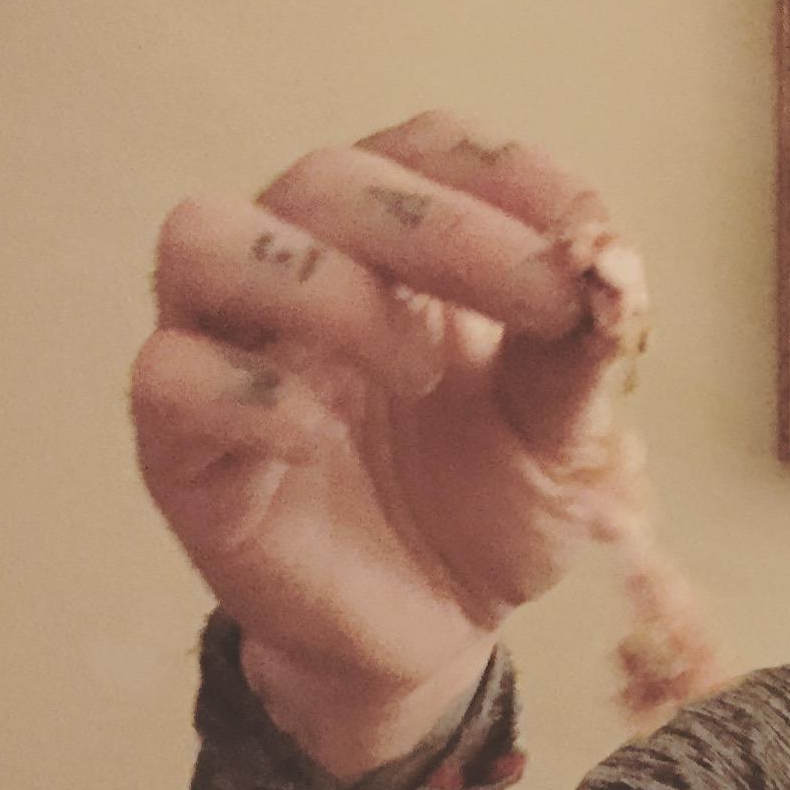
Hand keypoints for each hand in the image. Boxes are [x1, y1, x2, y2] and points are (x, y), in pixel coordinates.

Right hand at [131, 111, 646, 775]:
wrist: (434, 639)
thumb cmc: (487, 516)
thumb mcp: (566, 447)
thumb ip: (583, 364)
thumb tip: (617, 277)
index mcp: (398, 253)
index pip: (426, 151)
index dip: (507, 173)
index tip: (592, 231)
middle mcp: (300, 273)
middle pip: (327, 181)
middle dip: (445, 227)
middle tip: (544, 295)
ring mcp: (229, 352)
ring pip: (208, 239)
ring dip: (324, 285)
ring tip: (418, 369)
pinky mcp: (182, 446)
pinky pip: (172, 378)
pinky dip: (248, 395)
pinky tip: (318, 434)